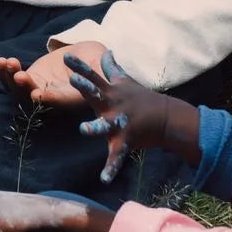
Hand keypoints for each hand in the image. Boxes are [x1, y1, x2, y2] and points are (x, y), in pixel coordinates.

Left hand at [0, 41, 106, 108]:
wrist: (84, 58)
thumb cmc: (97, 62)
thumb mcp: (101, 64)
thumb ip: (98, 71)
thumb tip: (101, 72)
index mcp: (73, 99)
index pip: (60, 102)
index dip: (49, 99)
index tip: (37, 94)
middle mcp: (54, 100)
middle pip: (35, 100)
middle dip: (25, 88)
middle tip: (20, 76)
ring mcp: (40, 90)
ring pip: (20, 92)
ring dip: (10, 79)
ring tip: (8, 62)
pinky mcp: (31, 80)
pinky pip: (13, 81)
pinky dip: (5, 73)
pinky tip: (1, 61)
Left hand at [66, 49, 177, 182]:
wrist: (167, 117)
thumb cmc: (142, 98)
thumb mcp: (126, 81)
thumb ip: (111, 69)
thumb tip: (105, 52)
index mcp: (111, 92)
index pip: (93, 77)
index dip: (79, 67)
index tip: (64, 57)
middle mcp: (113, 106)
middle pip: (96, 95)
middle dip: (85, 88)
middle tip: (73, 80)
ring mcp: (119, 123)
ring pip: (104, 125)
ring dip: (94, 127)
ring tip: (84, 129)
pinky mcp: (125, 141)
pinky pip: (117, 156)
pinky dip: (111, 168)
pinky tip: (104, 179)